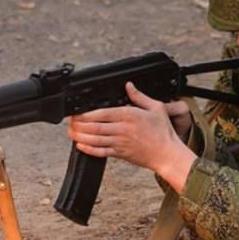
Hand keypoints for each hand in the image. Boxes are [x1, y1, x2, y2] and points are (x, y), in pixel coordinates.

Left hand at [67, 82, 195, 192]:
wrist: (168, 154)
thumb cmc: (163, 132)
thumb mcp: (156, 107)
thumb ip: (139, 96)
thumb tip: (129, 85)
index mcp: (129, 115)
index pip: (102, 113)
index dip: (85, 113)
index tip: (77, 112)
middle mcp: (122, 129)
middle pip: (94, 126)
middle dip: (78, 124)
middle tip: (70, 122)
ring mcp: (120, 143)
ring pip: (95, 139)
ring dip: (80, 136)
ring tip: (71, 133)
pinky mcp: (120, 154)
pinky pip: (101, 152)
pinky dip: (89, 149)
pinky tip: (81, 146)